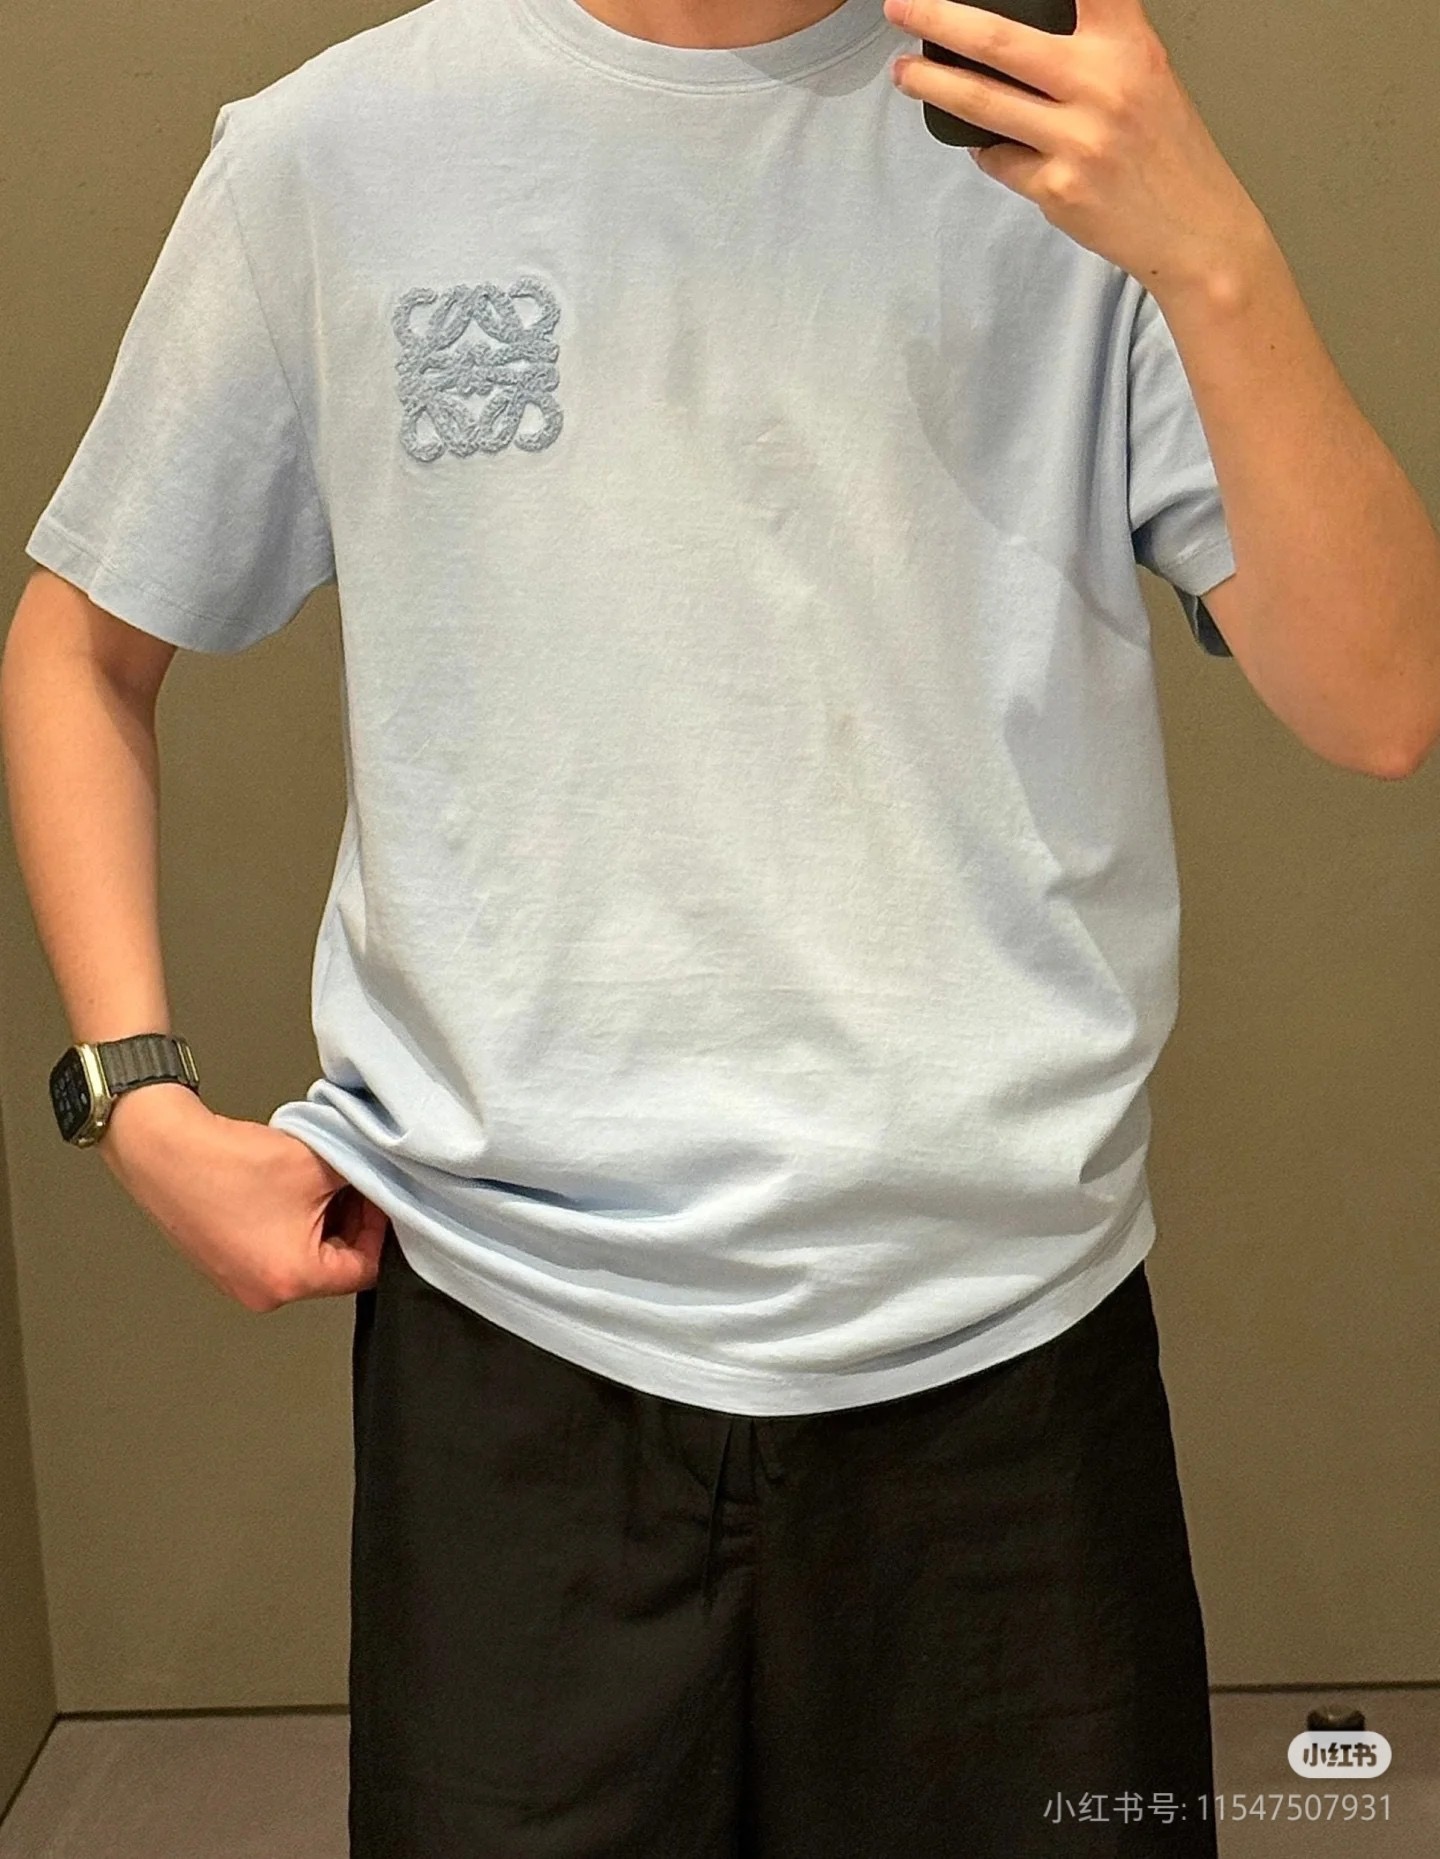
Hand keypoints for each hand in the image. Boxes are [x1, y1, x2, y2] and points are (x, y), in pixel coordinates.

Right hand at [100, 1086, 387, 1311]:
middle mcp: (265, 1294)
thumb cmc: (229, 1162)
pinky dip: (292, 1222)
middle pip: (336, 1266)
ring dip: (321, 1219)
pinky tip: (288, 1187)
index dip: (381, 1226)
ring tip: (316, 1179)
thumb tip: (382, 1179)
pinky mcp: (225, 1264)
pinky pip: (277, 1249)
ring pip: (307, 1255)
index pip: (366, 1268)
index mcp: (292, 1281)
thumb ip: (363, 1177)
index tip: (381, 1194)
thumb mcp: (319, 1164)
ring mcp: (240, 1282)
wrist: (162, 1147)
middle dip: (351, 1221)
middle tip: (351, 1181)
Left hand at [884, 0, 1265, 294]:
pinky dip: (988, 151)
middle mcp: (1101, 84)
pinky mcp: (1057, 188)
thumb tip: (1026, 38)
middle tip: (901, 8)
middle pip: (998, 39)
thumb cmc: (1168, 154)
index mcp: (1128, 45)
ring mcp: (1076, 139)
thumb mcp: (1148, 76)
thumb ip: (1097, 47)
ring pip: (981, 103)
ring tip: (904, 74)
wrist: (1195, 232)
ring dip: (932, 85)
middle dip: (937, 18)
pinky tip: (992, 147)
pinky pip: (999, 160)